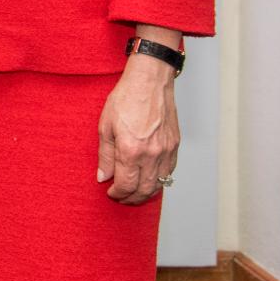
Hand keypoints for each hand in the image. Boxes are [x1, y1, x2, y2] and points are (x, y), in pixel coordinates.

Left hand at [98, 56, 180, 203]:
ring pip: (159, 184)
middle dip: (131, 198)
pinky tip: (149, 179)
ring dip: (146, 193)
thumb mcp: (105, 126)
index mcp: (131, 150)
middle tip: (121, 197)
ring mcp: (166, 151)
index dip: (117, 193)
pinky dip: (159, 180)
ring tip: (134, 193)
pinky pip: (169, 172)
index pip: (126, 185)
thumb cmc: (125, 99)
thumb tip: (103, 177)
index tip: (111, 192)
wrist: (149, 82)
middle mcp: (151, 154)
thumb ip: (105, 155)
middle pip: (143, 190)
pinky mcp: (175, 146)